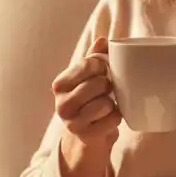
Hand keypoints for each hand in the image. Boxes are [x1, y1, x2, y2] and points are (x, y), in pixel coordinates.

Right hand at [52, 37, 120, 176]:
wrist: (84, 136)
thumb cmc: (87, 99)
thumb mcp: (86, 77)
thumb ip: (94, 57)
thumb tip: (103, 40)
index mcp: (60, 84)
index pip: (88, 64)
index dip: (102, 64)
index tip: (103, 69)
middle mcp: (61, 104)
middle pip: (99, 83)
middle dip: (108, 85)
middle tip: (106, 89)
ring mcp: (73, 122)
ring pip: (106, 103)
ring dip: (111, 102)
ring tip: (106, 104)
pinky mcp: (87, 136)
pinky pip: (113, 119)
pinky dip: (116, 117)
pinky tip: (109, 117)